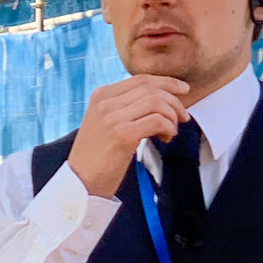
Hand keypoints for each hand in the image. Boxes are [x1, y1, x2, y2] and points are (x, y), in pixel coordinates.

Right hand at [67, 76, 194, 197]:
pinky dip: (168, 128)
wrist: (79, 183)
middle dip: (174, 101)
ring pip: (156, 102)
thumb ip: (124, 108)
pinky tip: (165, 139)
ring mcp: (112, 118)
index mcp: (101, 95)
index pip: (141, 79)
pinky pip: (157, 121)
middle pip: (151, 88)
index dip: (166, 82)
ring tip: (170, 133)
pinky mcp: (122, 135)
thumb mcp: (104, 123)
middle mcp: (105, 102)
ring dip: (171, 117)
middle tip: (183, 117)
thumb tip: (158, 101)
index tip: (183, 89)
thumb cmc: (95, 158)